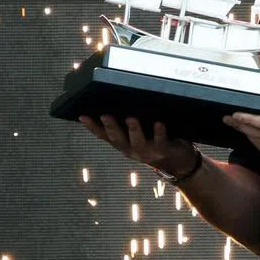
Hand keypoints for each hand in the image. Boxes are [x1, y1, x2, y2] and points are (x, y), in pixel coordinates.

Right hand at [78, 114, 197, 177]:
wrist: (178, 162)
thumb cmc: (154, 141)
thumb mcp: (137, 133)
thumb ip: (127, 121)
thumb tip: (117, 97)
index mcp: (122, 143)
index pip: (103, 136)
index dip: (92, 127)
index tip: (82, 115)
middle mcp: (131, 149)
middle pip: (118, 139)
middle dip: (111, 127)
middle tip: (105, 115)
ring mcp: (146, 151)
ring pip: (137, 142)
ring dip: (134, 130)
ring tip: (131, 118)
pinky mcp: (162, 150)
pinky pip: (160, 140)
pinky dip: (159, 132)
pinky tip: (159, 122)